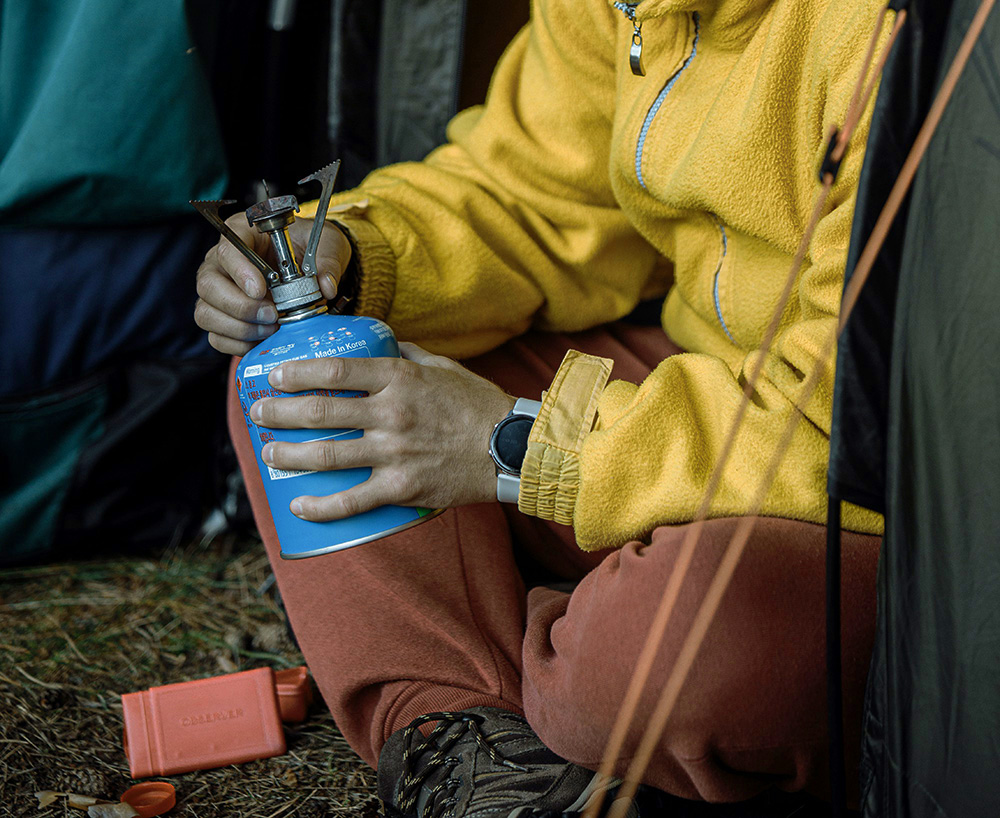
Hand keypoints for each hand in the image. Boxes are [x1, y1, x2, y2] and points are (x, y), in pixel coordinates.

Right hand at [194, 214, 351, 354]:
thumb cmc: (310, 248)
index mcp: (244, 235)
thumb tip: (326, 286)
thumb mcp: (328, 245)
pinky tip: (263, 340)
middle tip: (272, 315)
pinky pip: (216, 336)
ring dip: (239, 328)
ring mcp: (218, 291)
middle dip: (240, 306)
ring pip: (206, 313)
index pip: (227, 248)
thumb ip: (328, 261)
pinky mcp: (222, 317)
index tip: (260, 289)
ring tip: (271, 328)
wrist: (309, 267)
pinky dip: (238, 344)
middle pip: (208, 284)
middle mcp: (221, 263)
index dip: (240, 271)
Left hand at [249, 343, 516, 519]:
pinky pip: (352, 501)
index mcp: (399, 379)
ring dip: (288, 454)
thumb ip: (407, 354)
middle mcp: (391, 414)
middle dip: (278, 413)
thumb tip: (380, 340)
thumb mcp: (443, 366)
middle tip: (258, 414)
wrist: (510, 449)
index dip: (297, 373)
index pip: (335, 370)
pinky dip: (321, 507)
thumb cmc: (477, 404)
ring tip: (268, 452)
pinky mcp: (401, 488)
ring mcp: (394, 454)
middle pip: (319, 413)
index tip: (273, 376)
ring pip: (326, 456)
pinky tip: (299, 506)